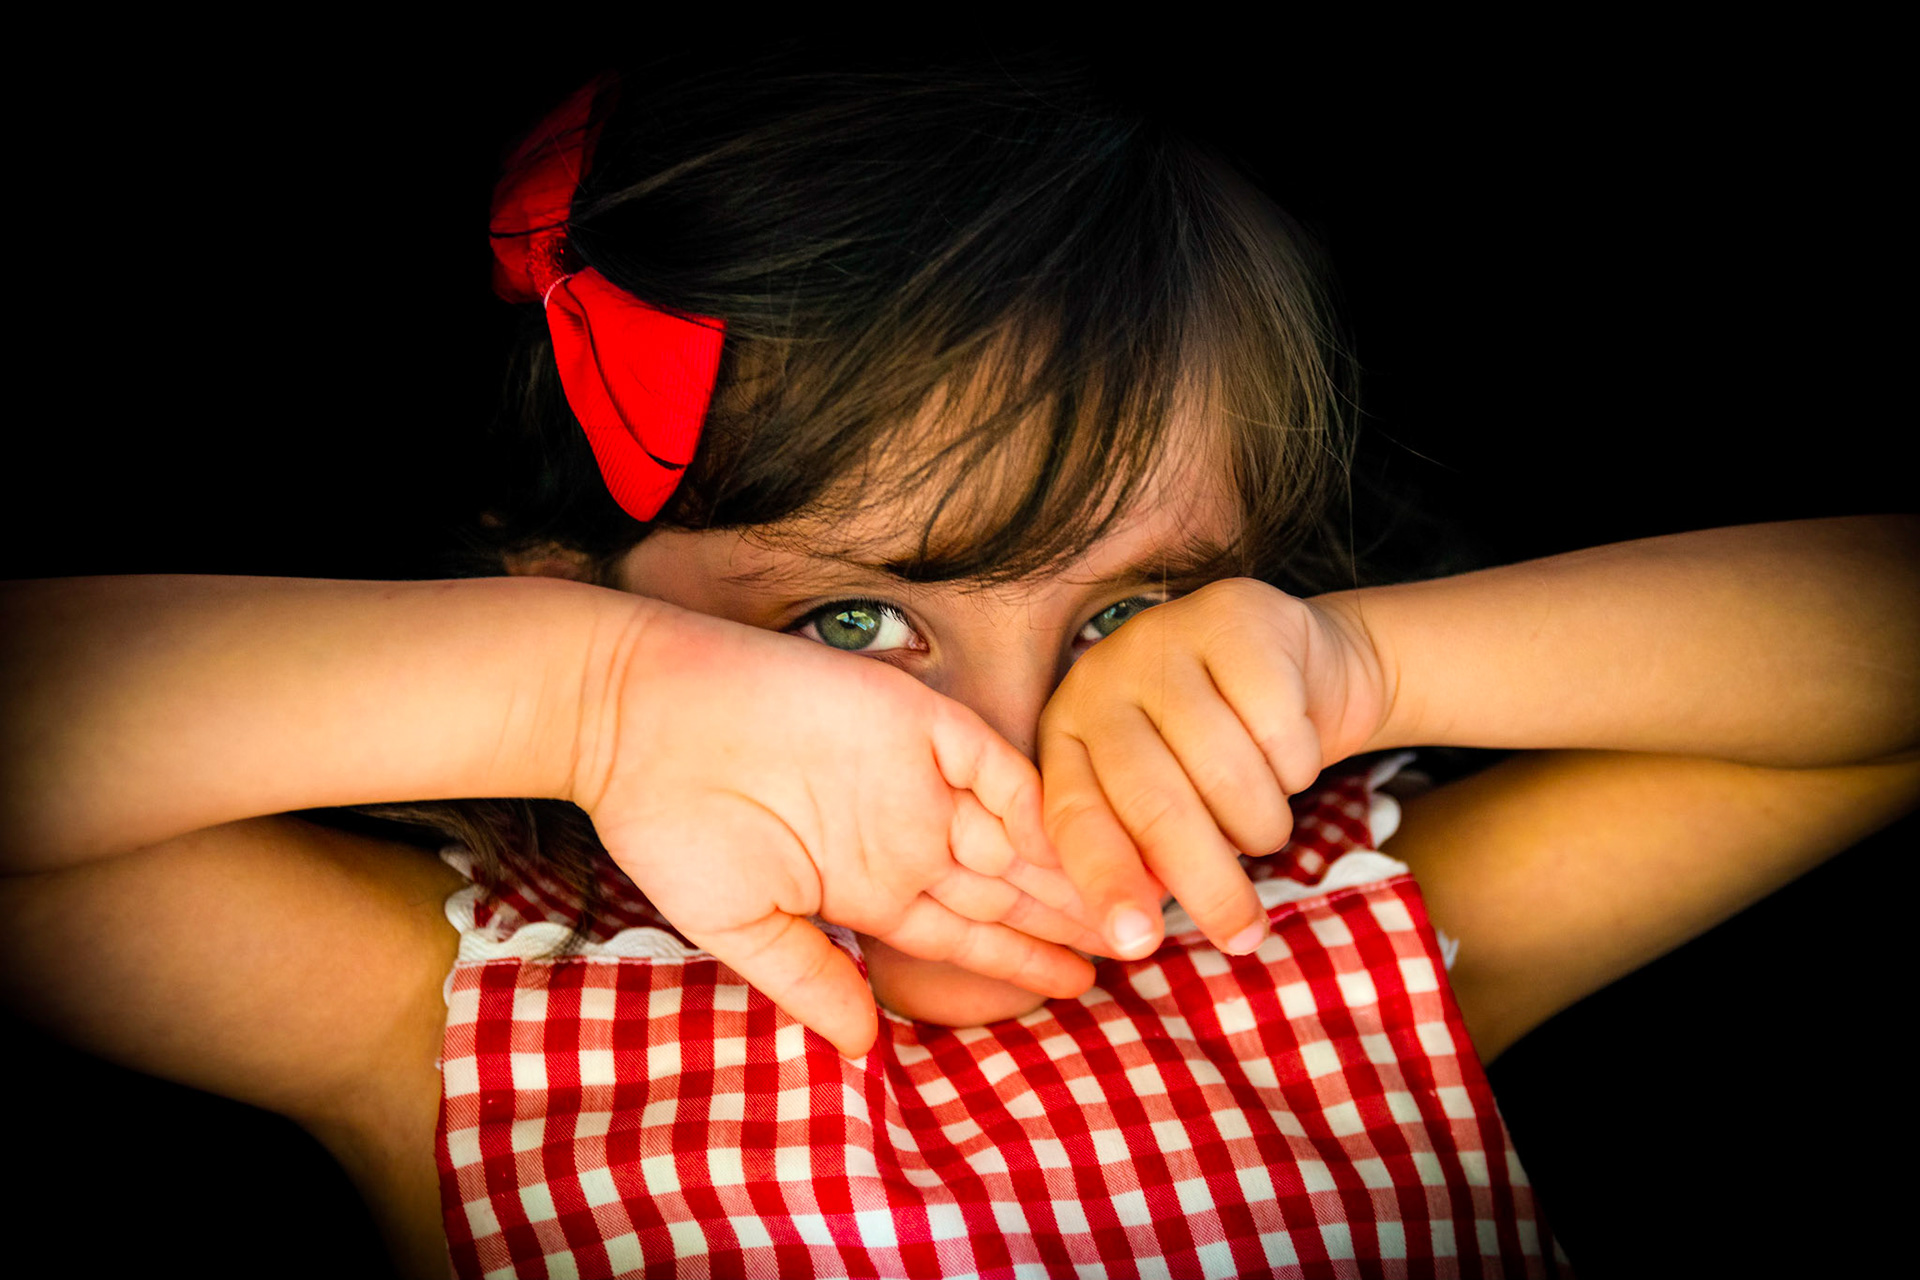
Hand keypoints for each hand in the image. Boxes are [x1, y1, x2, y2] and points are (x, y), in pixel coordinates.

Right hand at [570, 601, 1099, 1056]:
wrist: (633, 715)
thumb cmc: (671, 821)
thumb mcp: (741, 923)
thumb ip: (812, 979)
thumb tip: (868, 1048)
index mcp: (865, 881)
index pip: (965, 932)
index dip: (1022, 960)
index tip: (1082, 986)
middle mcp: (903, 830)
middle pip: (1008, 886)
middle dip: (1070, 918)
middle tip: (1141, 947)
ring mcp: (913, 775)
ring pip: (1017, 830)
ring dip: (1073, 867)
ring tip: (1134, 905)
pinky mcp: (913, 720)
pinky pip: (994, 763)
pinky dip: (1036, 800)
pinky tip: (1082, 839)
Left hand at [1037, 578, 1385, 959]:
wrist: (1299, 670)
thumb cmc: (1219, 759)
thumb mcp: (1166, 806)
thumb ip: (1141, 858)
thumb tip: (1133, 938)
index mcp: (1067, 734)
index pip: (1075, 816)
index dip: (1105, 882)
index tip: (1136, 944)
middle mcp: (1101, 680)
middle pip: (1153, 801)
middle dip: (1205, 883)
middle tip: (1244, 936)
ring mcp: (1164, 639)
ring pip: (1225, 771)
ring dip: (1262, 825)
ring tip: (1265, 827)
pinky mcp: (1233, 618)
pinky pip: (1278, 728)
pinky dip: (1299, 766)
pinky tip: (1293, 758)